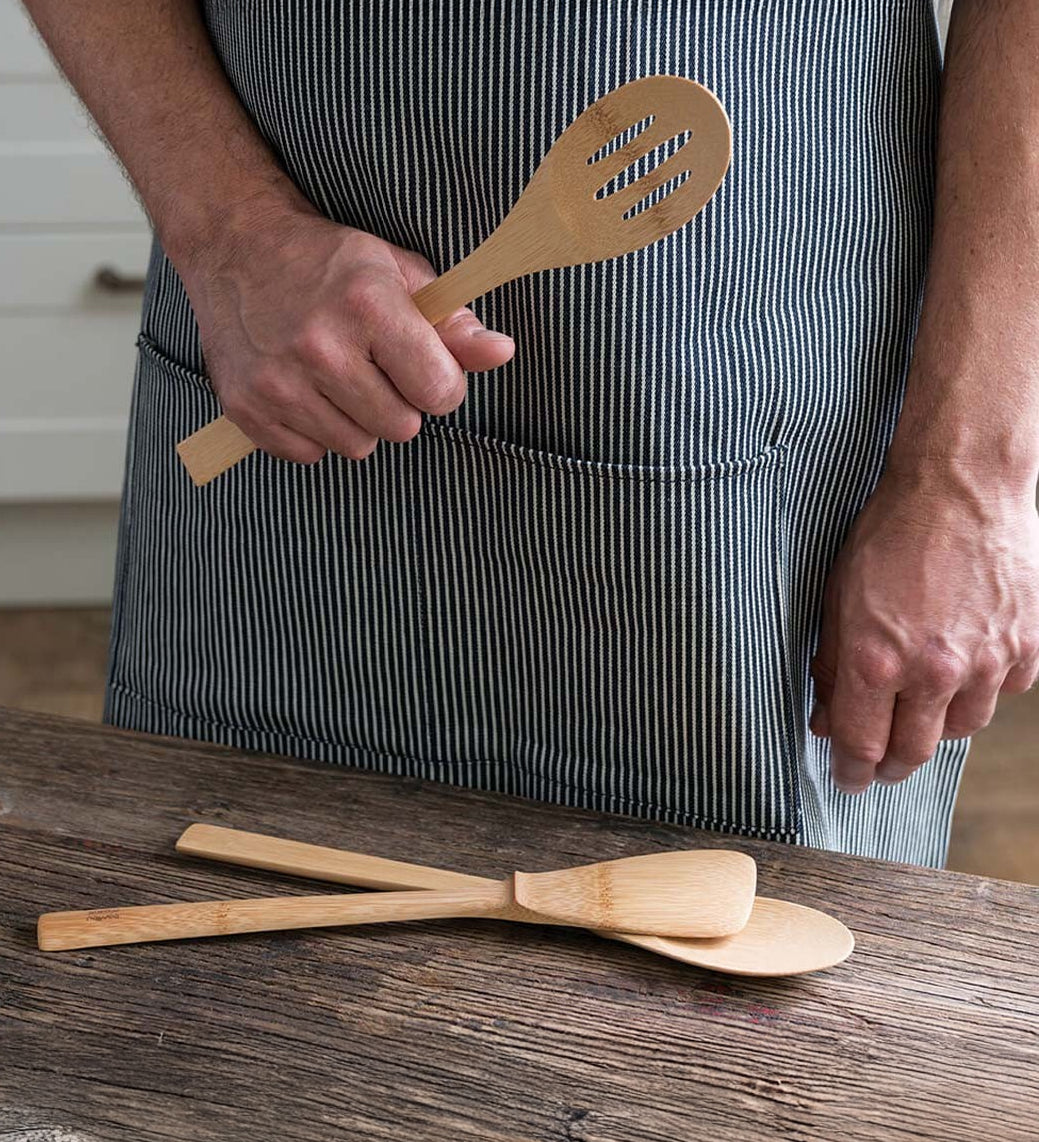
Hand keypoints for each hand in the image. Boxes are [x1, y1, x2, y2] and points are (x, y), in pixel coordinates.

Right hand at [176, 203, 515, 462]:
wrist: (234, 247)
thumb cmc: (329, 263)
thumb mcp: (399, 275)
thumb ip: (454, 322)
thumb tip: (502, 353)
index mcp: (367, 306)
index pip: (438, 391)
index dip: (441, 384)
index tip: (424, 366)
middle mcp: (319, 347)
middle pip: (401, 428)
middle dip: (399, 403)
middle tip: (374, 366)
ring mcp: (278, 382)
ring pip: (357, 446)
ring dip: (358, 420)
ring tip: (337, 376)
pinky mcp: (247, 408)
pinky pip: (311, 454)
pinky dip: (315, 431)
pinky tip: (305, 389)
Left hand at [810, 469, 1038, 793]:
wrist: (960, 488)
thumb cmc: (891, 536)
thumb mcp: (838, 600)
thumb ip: (832, 666)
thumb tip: (828, 718)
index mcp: (876, 661)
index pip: (861, 746)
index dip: (851, 771)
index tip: (848, 778)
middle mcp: (934, 672)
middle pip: (913, 752)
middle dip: (891, 765)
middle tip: (880, 763)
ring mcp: (987, 662)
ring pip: (961, 729)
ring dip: (936, 726)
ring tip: (920, 706)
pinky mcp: (1026, 648)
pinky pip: (1003, 693)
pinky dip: (982, 689)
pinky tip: (965, 666)